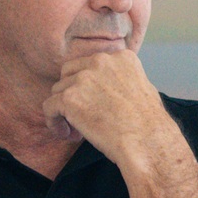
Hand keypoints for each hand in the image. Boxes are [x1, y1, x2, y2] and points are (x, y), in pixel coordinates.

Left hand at [43, 50, 175, 169]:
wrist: (146, 140)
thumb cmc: (149, 121)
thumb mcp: (143, 87)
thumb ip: (122, 79)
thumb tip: (109, 86)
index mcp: (121, 57)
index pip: (91, 64)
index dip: (88, 84)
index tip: (92, 101)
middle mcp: (101, 62)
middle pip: (69, 73)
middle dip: (71, 91)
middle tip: (80, 113)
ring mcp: (83, 78)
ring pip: (58, 91)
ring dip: (63, 109)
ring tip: (75, 128)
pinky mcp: (69, 98)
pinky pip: (49, 107)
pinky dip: (54, 122)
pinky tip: (65, 133)